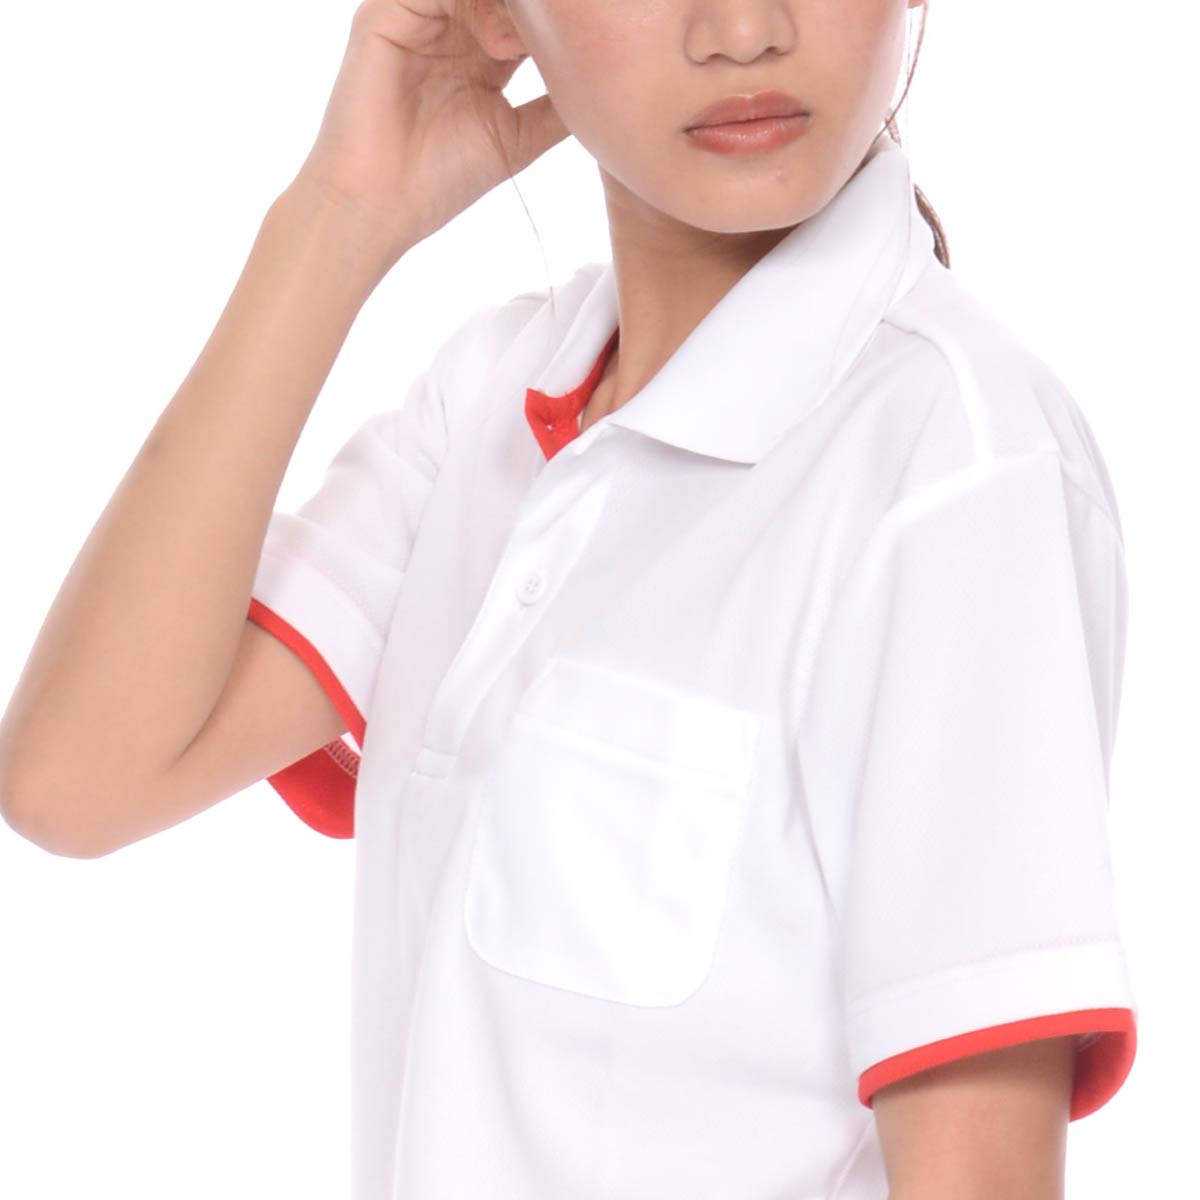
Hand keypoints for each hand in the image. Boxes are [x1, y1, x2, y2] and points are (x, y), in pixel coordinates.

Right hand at [288, 0, 569, 263]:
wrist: (380, 208)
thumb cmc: (440, 181)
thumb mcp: (518, 139)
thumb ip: (556, 109)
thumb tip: (609, 93)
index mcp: (481, 47)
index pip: (526, 12)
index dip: (559, 20)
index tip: (594, 35)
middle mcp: (449, 23)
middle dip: (538, 8)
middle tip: (572, 26)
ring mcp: (416, 14)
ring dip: (513, 5)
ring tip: (530, 43)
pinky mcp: (383, 15)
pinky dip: (471, 2)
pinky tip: (499, 42)